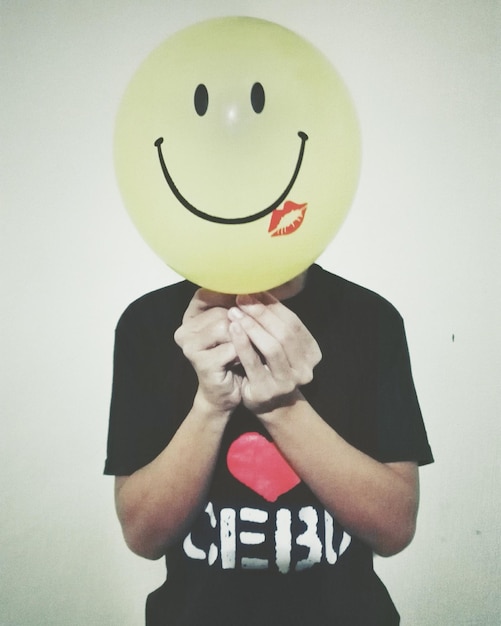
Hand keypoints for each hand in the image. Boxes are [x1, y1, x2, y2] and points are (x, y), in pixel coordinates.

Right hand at [174, 289, 241, 413]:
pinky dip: (244, 353)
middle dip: (242, 322)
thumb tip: (255, 285)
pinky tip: (243, 361)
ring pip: (226, 326)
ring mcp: (190, 346)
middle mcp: (184, 330)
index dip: (229, 295)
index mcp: (190, 318)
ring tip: (246, 349)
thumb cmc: (231, 356)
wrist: (225, 393)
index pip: (207, 294)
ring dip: (244, 338)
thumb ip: (236, 307)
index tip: (248, 300)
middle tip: (248, 337)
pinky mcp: (201, 362)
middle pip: (222, 311)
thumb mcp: (233, 327)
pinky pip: (232, 347)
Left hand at [227, 292, 320, 415]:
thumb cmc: (269, 366)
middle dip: (262, 313)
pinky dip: (243, 343)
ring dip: (252, 326)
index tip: (255, 290)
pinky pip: (254, 363)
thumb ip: (275, 322)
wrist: (268, 404)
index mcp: (312, 353)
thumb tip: (260, 287)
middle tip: (242, 298)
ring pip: (272, 347)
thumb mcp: (279, 344)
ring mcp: (287, 382)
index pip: (294, 322)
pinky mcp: (267, 391)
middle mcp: (305, 369)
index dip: (274, 305)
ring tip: (235, 311)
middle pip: (284, 333)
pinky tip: (233, 328)